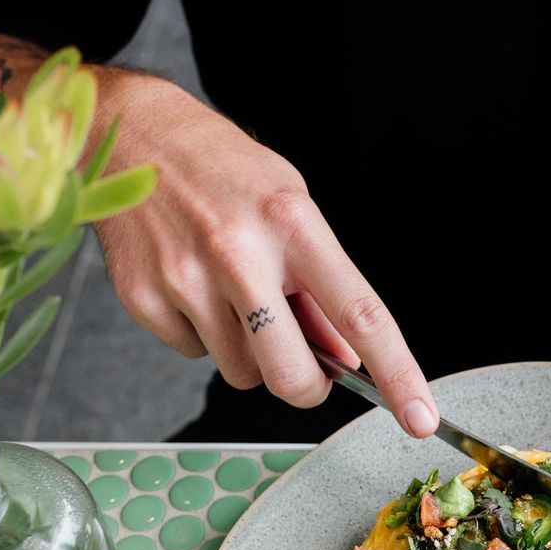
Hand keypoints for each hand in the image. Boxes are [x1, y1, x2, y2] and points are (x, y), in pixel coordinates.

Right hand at [84, 72, 438, 435]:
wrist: (129, 132)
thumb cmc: (224, 171)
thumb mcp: (293, 208)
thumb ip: (323, 286)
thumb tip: (349, 360)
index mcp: (292, 224)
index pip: (361, 315)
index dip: (398, 374)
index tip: (421, 417)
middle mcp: (239, 253)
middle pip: (292, 375)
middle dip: (305, 385)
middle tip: (303, 362)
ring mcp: (185, 278)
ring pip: (242, 373)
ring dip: (249, 352)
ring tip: (232, 292)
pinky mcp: (144, 299)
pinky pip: (195, 355)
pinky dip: (203, 334)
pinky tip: (192, 285)